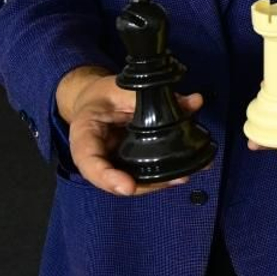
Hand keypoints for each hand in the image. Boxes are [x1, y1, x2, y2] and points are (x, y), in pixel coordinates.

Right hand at [59, 71, 203, 196]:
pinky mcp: (125, 164)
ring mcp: (111, 163)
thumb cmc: (102, 96)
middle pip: (113, 180)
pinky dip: (161, 175)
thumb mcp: (121, 88)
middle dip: (144, 184)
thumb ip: (152, 97)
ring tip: (182, 176)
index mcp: (84, 135)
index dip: (108, 178)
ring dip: (157, 182)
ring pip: (130, 181)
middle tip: (174, 178)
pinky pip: (141, 174)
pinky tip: (182, 171)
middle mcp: (95, 156)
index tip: (128, 187)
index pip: (89, 161)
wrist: (92, 101)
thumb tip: (192, 103)